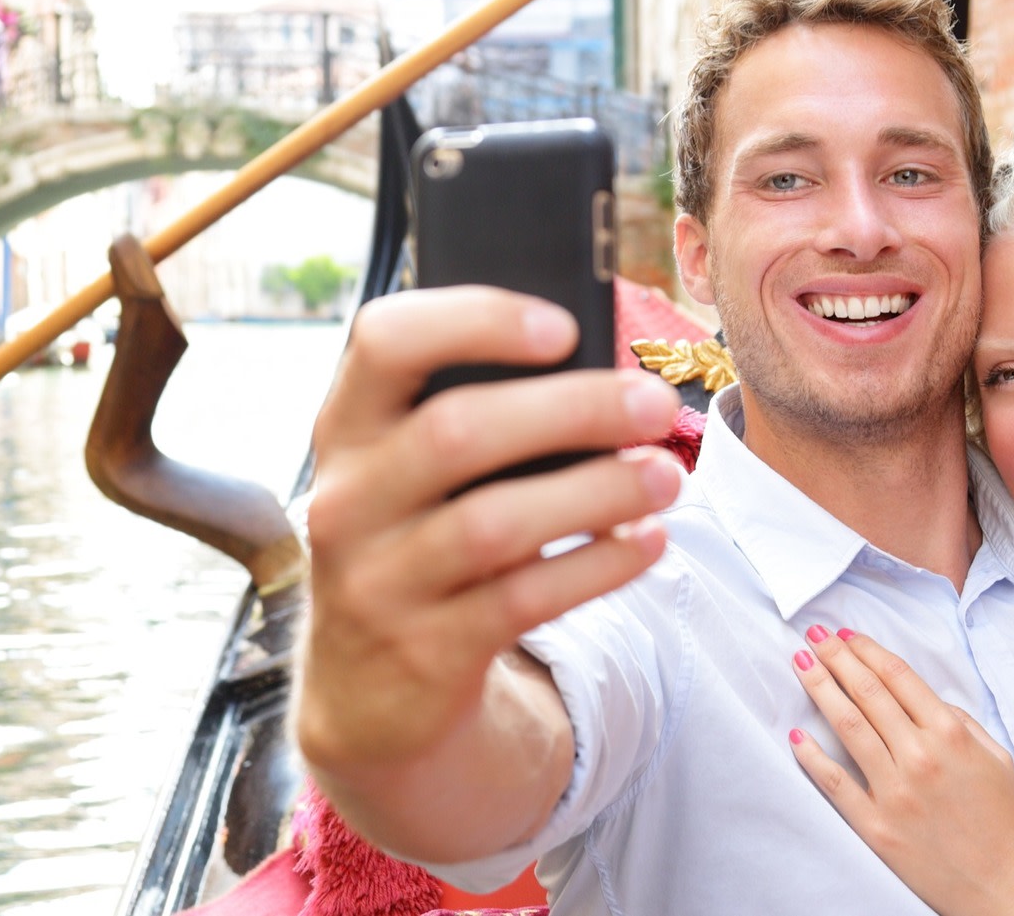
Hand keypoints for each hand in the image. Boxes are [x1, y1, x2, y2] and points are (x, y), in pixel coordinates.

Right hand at [295, 287, 685, 772]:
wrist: (368, 692)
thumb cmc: (419, 541)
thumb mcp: (412, 476)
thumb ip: (476, 420)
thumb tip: (602, 378)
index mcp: (347, 429)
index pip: (384, 341)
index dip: (474, 320)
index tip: (565, 326)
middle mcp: (347, 500)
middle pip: (455, 431)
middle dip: (571, 409)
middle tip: (653, 404)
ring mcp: (380, 582)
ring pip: (494, 524)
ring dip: (597, 492)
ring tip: (666, 476)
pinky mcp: (426, 651)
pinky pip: (524, 600)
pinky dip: (597, 566)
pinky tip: (647, 542)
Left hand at [788, 629, 1013, 915]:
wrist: (1000, 883)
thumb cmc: (1000, 818)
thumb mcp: (995, 757)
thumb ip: (961, 720)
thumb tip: (922, 697)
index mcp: (950, 735)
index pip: (899, 676)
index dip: (868, 649)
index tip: (847, 635)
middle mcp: (920, 757)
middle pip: (868, 691)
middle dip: (837, 657)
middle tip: (815, 636)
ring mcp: (895, 792)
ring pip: (848, 726)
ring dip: (820, 688)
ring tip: (801, 664)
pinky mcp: (876, 826)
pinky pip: (835, 783)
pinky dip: (813, 757)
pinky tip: (798, 735)